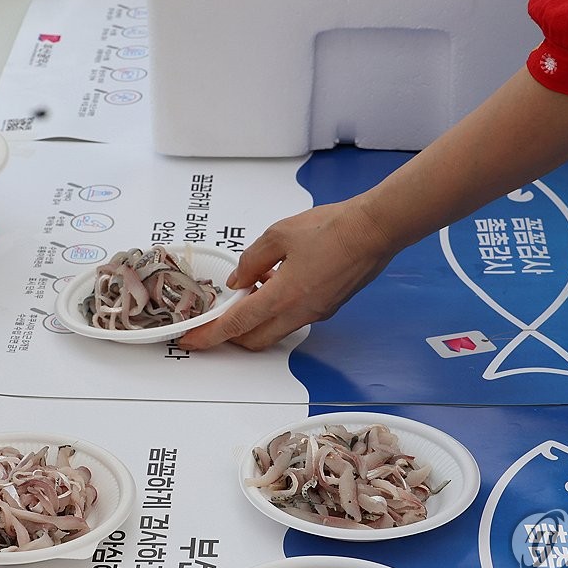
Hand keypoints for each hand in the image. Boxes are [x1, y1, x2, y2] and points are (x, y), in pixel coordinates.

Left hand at [179, 199, 396, 349]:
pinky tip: (276, 282)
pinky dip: (277, 309)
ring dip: (256, 319)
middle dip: (231, 334)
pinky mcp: (328, 307)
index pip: (237, 324)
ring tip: (252, 288)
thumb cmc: (335, 228)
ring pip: (275, 330)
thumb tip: (239, 278)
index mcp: (284, 296)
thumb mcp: (279, 234)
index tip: (193, 340)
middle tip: (216, 319)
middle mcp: (300, 312)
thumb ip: (252, 259)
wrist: (374, 229)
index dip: (210, 334)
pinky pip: (294, 318)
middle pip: (254, 339)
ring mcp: (316, 312)